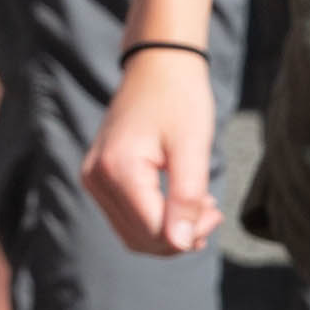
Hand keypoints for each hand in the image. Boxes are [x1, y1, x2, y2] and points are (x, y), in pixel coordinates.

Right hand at [82, 42, 221, 254]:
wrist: (157, 65)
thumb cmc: (179, 100)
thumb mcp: (192, 148)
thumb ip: (187, 198)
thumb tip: (181, 245)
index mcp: (118, 169)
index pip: (153, 231)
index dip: (188, 234)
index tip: (216, 212)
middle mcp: (96, 177)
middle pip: (140, 239)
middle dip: (180, 236)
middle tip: (211, 211)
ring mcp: (93, 178)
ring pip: (132, 234)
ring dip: (169, 231)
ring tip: (200, 206)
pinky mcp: (99, 177)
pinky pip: (127, 217)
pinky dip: (155, 219)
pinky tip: (182, 201)